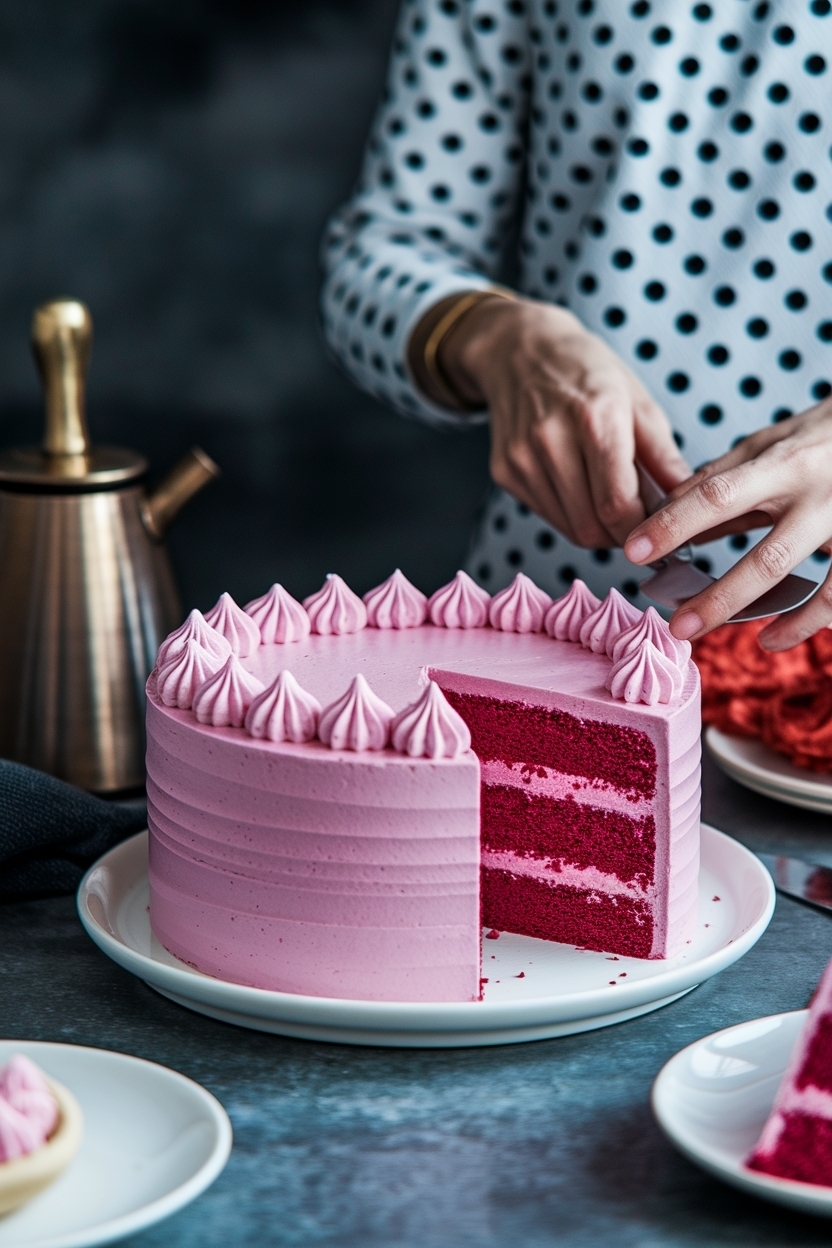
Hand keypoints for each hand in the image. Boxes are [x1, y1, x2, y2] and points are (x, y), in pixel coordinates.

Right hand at [411, 294, 689, 547]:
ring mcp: (522, 458)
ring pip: (569, 527)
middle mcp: (551, 439)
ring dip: (596, 528)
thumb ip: (664, 458)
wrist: (520, 350)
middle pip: (591, 526)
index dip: (641, 532)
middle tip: (638, 522)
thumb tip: (688, 504)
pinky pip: (547, 514)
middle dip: (621, 536)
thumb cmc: (586, 373)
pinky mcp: (504, 471)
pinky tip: (580, 488)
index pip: (616, 505)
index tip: (658, 532)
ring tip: (611, 502)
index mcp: (594, 418)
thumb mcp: (637, 402)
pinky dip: (570, 514)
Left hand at [623, 398, 831, 649]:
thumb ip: (723, 476)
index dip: (674, 524)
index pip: (719, 495)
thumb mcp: (770, 443)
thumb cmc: (822, 437)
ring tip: (715, 637)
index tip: (633, 550)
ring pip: (810, 585)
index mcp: (784, 464)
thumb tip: (669, 505)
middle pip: (767, 558)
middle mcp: (817, 497)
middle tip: (675, 626)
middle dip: (718, 598)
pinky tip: (772, 639)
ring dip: (759, 617)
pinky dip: (804, 622)